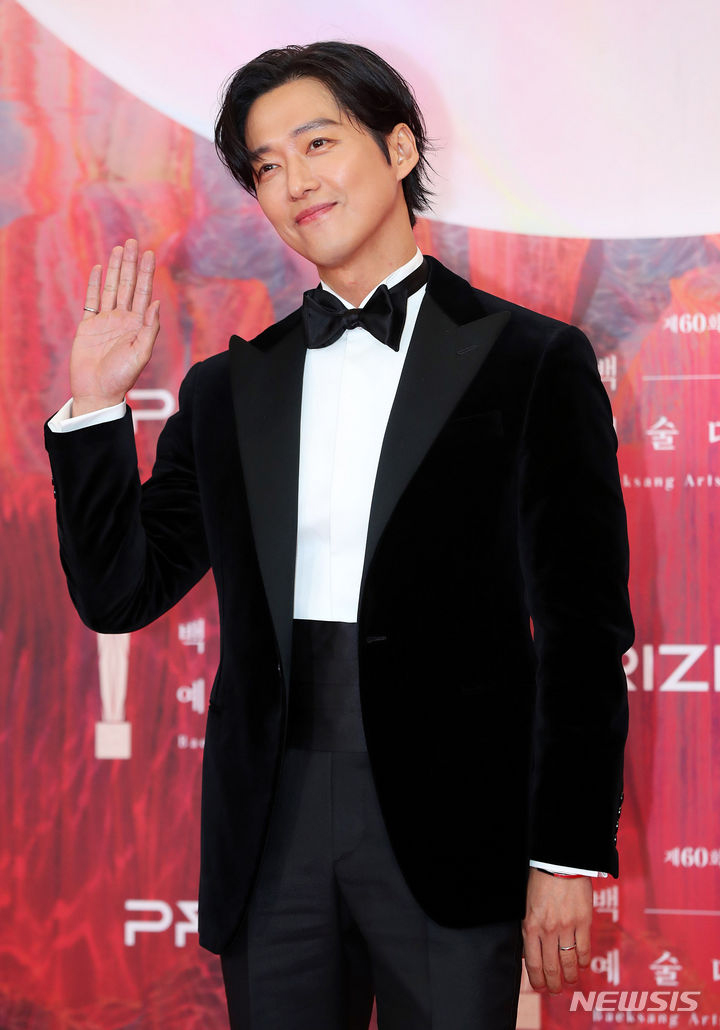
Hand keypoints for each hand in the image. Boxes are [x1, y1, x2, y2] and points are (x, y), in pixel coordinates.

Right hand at [70, 239, 159, 415]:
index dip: (147, 273)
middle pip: (128, 285)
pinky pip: (92, 300)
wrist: (97, 391)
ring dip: (116, 269)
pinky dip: (95, 284)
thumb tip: (156, 303)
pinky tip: (100, 269)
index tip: (150, 254)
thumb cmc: (121, 377)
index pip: (144, 293)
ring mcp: (106, 321)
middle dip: (131, 264)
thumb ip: (149, 329)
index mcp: (138, 325)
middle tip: (133, 242)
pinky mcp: (88, 325)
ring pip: (111, 288)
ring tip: (119, 249)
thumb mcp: (141, 354)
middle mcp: (123, 319)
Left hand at [522, 868, 591, 993]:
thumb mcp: (525, 906)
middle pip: (551, 966)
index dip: (537, 979)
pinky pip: (584, 948)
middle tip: (556, 990)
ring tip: (570, 982)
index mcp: (530, 925)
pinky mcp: (583, 921)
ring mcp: (567, 927)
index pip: (533, 963)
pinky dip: (583, 960)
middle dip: (554, 983)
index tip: (540, 987)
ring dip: (570, 976)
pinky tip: (582, 965)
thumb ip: (528, 929)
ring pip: (569, 961)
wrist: (559, 862)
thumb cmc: (539, 881)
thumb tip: (529, 952)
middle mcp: (548, 930)